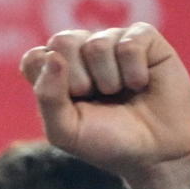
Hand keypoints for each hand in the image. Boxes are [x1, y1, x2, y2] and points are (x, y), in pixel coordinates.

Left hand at [22, 23, 189, 188]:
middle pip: (62, 41)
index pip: (34, 59)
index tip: (71, 105)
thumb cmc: (108, 141)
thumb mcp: (67, 132)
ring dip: (109, 80)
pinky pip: (129, 43)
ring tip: (121, 93)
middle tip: (97, 99)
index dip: (50, 83)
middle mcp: (81, 51)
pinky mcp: (143, 37)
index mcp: (56, 72)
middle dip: (79, 80)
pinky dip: (134, 71)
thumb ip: (47, 98)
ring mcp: (112, 40)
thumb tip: (52, 55)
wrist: (155, 151)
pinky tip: (141, 84)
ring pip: (96, 44)